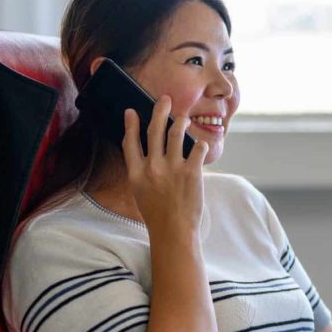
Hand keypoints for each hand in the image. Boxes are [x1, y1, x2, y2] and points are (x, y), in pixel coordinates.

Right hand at [122, 95, 208, 233]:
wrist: (174, 231)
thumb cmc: (158, 214)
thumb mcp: (140, 192)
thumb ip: (142, 171)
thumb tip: (148, 152)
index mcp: (136, 173)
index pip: (130, 142)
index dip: (130, 124)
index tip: (131, 111)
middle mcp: (152, 167)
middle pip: (154, 131)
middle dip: (159, 111)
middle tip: (165, 100)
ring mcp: (172, 169)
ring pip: (176, 134)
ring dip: (180, 122)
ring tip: (183, 118)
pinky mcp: (191, 172)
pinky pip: (197, 148)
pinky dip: (200, 144)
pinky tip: (201, 145)